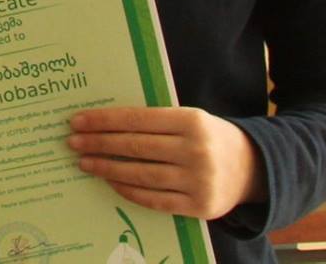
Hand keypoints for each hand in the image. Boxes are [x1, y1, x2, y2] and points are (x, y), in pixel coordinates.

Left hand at [68, 105, 264, 219]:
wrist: (252, 168)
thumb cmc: (208, 137)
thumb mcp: (189, 118)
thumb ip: (155, 121)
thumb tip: (105, 123)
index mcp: (191, 121)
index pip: (137, 119)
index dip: (104, 120)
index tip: (77, 121)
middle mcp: (195, 151)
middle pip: (135, 147)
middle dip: (99, 144)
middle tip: (72, 142)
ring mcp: (199, 182)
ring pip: (141, 175)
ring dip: (107, 168)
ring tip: (85, 162)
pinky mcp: (199, 207)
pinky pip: (155, 200)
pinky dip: (129, 191)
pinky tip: (110, 181)